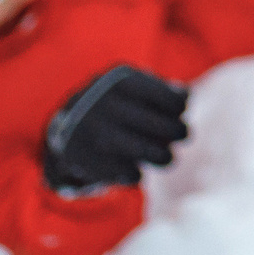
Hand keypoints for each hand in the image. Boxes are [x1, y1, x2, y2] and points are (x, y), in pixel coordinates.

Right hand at [41, 65, 189, 193]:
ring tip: (166, 158)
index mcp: (120, 80)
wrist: (68, 128)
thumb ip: (163, 91)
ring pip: (144, 151)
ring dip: (162, 157)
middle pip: (160, 125)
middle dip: (177, 132)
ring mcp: (92, 130)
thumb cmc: (117, 105)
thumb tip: (185, 96)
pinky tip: (135, 170)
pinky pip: (125, 172)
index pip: (169, 98)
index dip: (180, 107)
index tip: (179, 112)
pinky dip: (135, 174)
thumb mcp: (135, 88)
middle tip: (183, 136)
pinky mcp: (82, 157)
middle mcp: (104, 101)